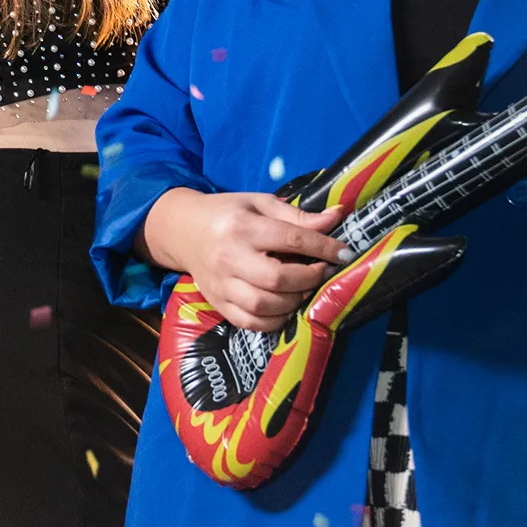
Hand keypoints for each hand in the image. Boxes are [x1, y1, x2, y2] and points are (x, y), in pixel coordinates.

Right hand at [140, 187, 347, 332]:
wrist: (182, 231)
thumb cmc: (226, 213)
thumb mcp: (259, 204)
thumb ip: (297, 215)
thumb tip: (337, 217)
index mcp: (241, 227)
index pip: (290, 239)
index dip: (323, 247)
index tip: (345, 252)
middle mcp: (229, 258)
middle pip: (277, 278)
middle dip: (309, 278)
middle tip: (322, 271)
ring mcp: (222, 285)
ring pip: (264, 305)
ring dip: (294, 301)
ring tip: (304, 288)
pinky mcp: (218, 304)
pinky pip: (250, 323)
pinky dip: (274, 320)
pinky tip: (286, 306)